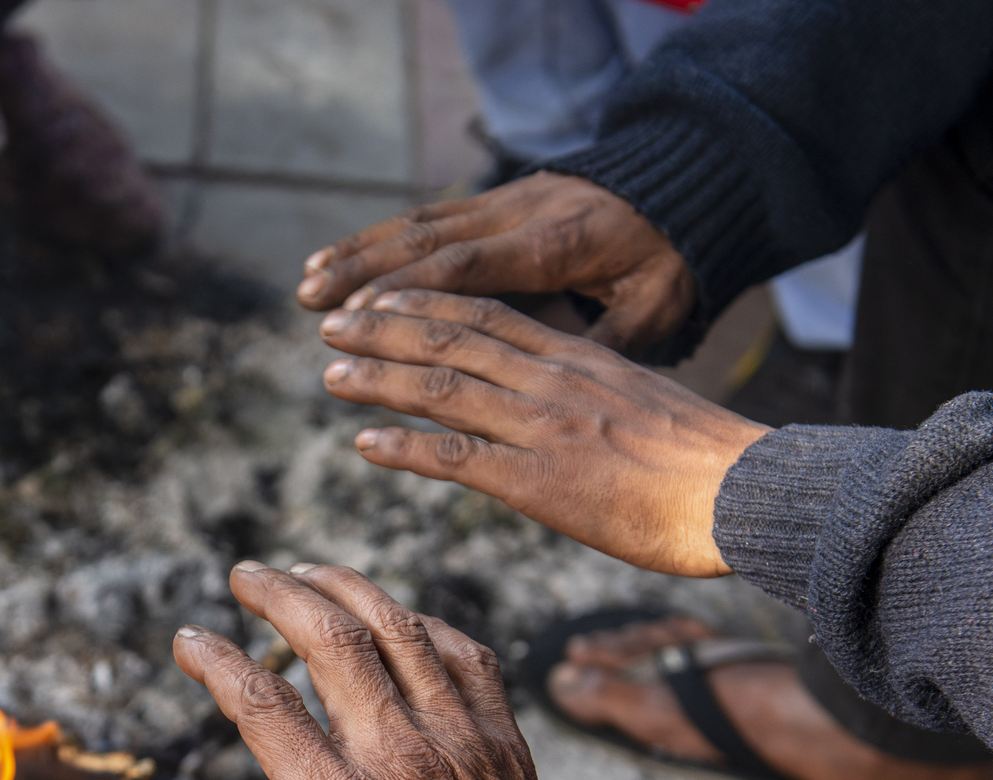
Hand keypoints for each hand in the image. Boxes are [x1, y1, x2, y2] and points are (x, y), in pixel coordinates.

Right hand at [170, 564, 560, 779]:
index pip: (262, 706)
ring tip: (308, 572)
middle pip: (330, 640)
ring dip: (347, 588)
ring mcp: (459, 742)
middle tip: (246, 576)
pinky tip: (397, 618)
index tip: (191, 641)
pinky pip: (464, 653)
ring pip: (398, 628)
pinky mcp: (503, 743)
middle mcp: (399, 760)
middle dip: (279, 594)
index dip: (217, 662)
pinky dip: (423, 623)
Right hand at [294, 172, 695, 354]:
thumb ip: (604, 343)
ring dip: (360, 254)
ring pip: (420, 224)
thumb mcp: (655, 308)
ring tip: (307, 284)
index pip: (470, 266)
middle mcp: (521, 215)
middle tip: (313, 306)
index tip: (363, 318)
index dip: (412, 292)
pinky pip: (430, 217)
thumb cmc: (672, 262)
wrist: (685, 184)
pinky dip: (381, 240)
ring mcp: (505, 201)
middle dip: (365, 273)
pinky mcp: (496, 198)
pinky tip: (341, 261)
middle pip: (430, 241)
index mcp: (557, 244)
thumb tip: (558, 381)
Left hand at [319, 290, 767, 577]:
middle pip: (452, 338)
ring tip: (331, 374)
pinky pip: (456, 457)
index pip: (489, 314)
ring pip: (442, 387)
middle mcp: (553, 380)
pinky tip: (365, 446)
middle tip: (332, 324)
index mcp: (579, 358)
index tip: (383, 297)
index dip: (428, 303)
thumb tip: (564, 409)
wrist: (745, 491)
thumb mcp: (643, 404)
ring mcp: (543, 427)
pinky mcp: (540, 480)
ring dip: (379, 379)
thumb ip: (592, 396)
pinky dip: (404, 447)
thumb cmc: (706, 464)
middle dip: (384, 327)